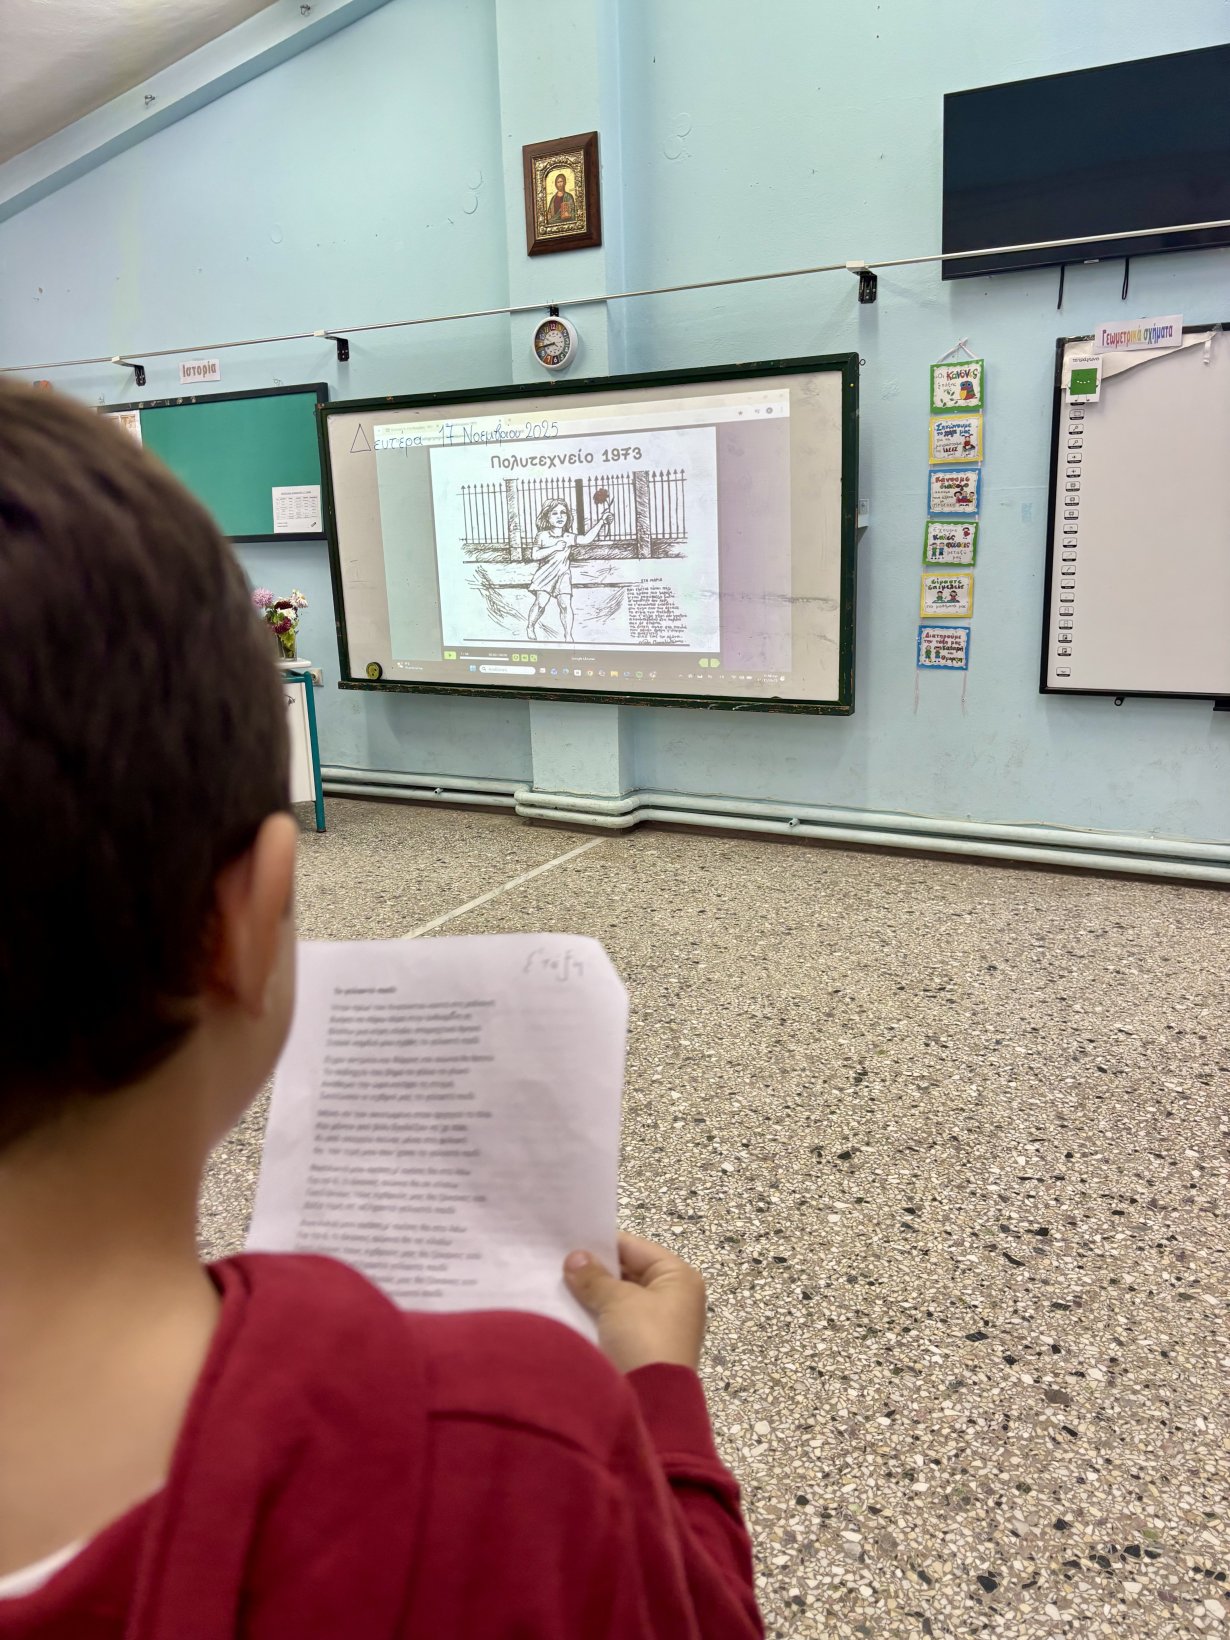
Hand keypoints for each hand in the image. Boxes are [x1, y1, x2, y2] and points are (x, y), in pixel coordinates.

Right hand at [563, 1232, 706, 1372]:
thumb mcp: (618, 1301)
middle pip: (629, 1274)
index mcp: (679, 1278)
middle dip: (596, 1271)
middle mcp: (675, 1298)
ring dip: (594, 1295)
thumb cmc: (643, 1338)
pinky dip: (597, 1317)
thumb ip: (594, 1277)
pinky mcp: (644, 1349)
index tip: (569, 1241)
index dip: (603, 1243)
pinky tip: (569, 1311)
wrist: (651, 1404)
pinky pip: (617, 1323)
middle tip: (558, 1263)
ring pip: (620, 1300)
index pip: (636, 1248)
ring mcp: (660, 1326)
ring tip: (557, 1283)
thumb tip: (574, 1258)